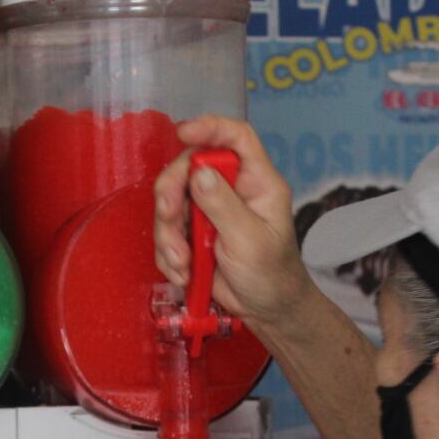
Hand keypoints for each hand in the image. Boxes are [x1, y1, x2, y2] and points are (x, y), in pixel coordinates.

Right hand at [153, 116, 313, 335]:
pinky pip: (167, 233)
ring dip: (169, 235)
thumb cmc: (272, 274)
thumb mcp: (250, 240)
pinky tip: (184, 273)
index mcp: (256, 183)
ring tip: (182, 264)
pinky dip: (168, 255)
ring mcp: (209, 212)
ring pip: (172, 203)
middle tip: (169, 216)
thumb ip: (223, 206)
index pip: (236, 139)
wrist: (265, 311)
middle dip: (172, 193)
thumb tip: (199, 173)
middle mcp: (231, 190)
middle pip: (190, 169)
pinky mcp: (192, 235)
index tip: (183, 133)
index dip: (211, 128)